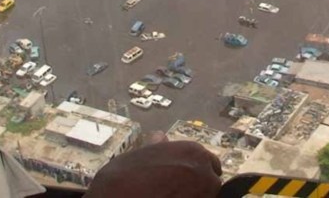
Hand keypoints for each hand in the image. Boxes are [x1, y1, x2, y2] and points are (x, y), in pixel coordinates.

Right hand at [85, 132, 222, 196]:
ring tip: (173, 196)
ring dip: (195, 195)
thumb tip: (161, 136)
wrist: (115, 197)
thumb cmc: (123, 176)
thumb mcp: (141, 154)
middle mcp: (203, 170)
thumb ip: (159, 147)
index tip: (187, 179)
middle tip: (179, 191)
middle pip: (212, 181)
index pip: (210, 162)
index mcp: (192, 151)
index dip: (198, 172)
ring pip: (207, 196)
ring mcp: (204, 193)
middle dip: (200, 186)